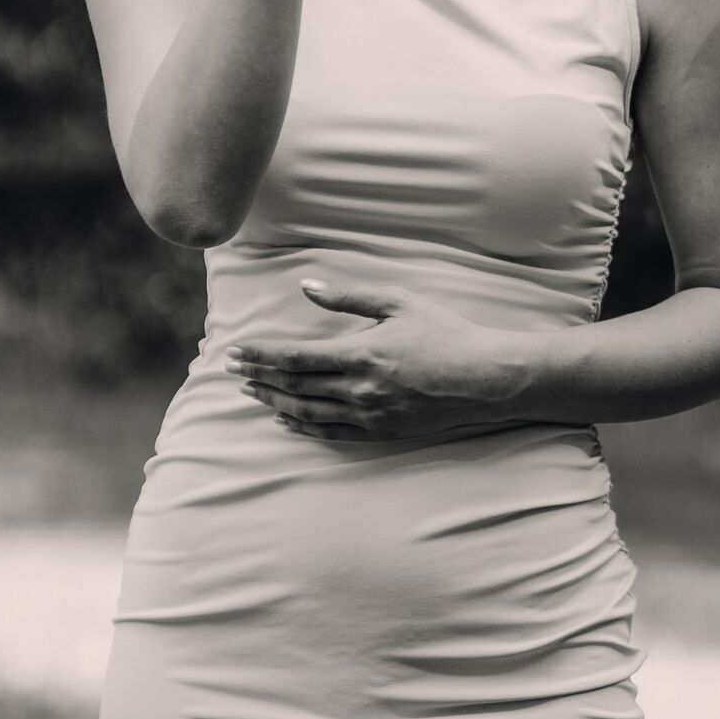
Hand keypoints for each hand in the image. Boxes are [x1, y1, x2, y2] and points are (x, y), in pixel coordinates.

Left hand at [224, 277, 518, 440]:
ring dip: (275, 401)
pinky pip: (332, 432)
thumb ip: (349, 297)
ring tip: (253, 393)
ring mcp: (370, 414)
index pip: (295, 356)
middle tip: (233, 371)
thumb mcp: (398, 303)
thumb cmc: (446, 334)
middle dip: (260, 377)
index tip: (236, 352)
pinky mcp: (382, 431)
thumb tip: (307, 286)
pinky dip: (303, 426)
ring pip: (308, 412)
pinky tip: (286, 419)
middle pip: (295, 385)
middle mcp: (359, 388)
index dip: (261, 355)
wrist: (486, 378)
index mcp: (360, 353)